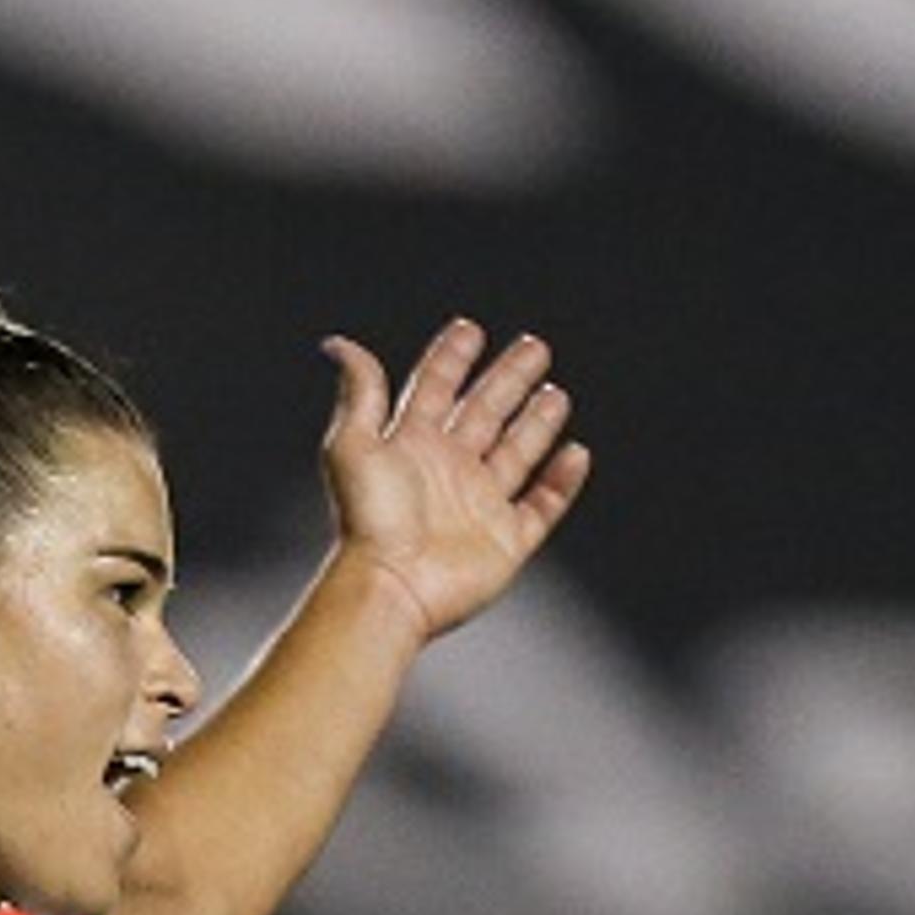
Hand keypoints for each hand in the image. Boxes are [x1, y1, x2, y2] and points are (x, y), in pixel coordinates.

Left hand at [315, 318, 592, 638]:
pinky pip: (541, 506)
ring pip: (516, 454)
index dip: (451, 359)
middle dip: (507, 379)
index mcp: (410, 445)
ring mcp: (478, 505)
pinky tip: (575, 453)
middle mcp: (446, 471)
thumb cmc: (367, 519)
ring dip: (536, 423)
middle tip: (533, 347)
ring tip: (555, 393)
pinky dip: (561, 481)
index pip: (436, 389)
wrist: (389, 585)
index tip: (469, 329)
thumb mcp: (352, 444)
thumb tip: (339, 345)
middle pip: (484, 413)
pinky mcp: (505, 541)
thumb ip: (359, 391)